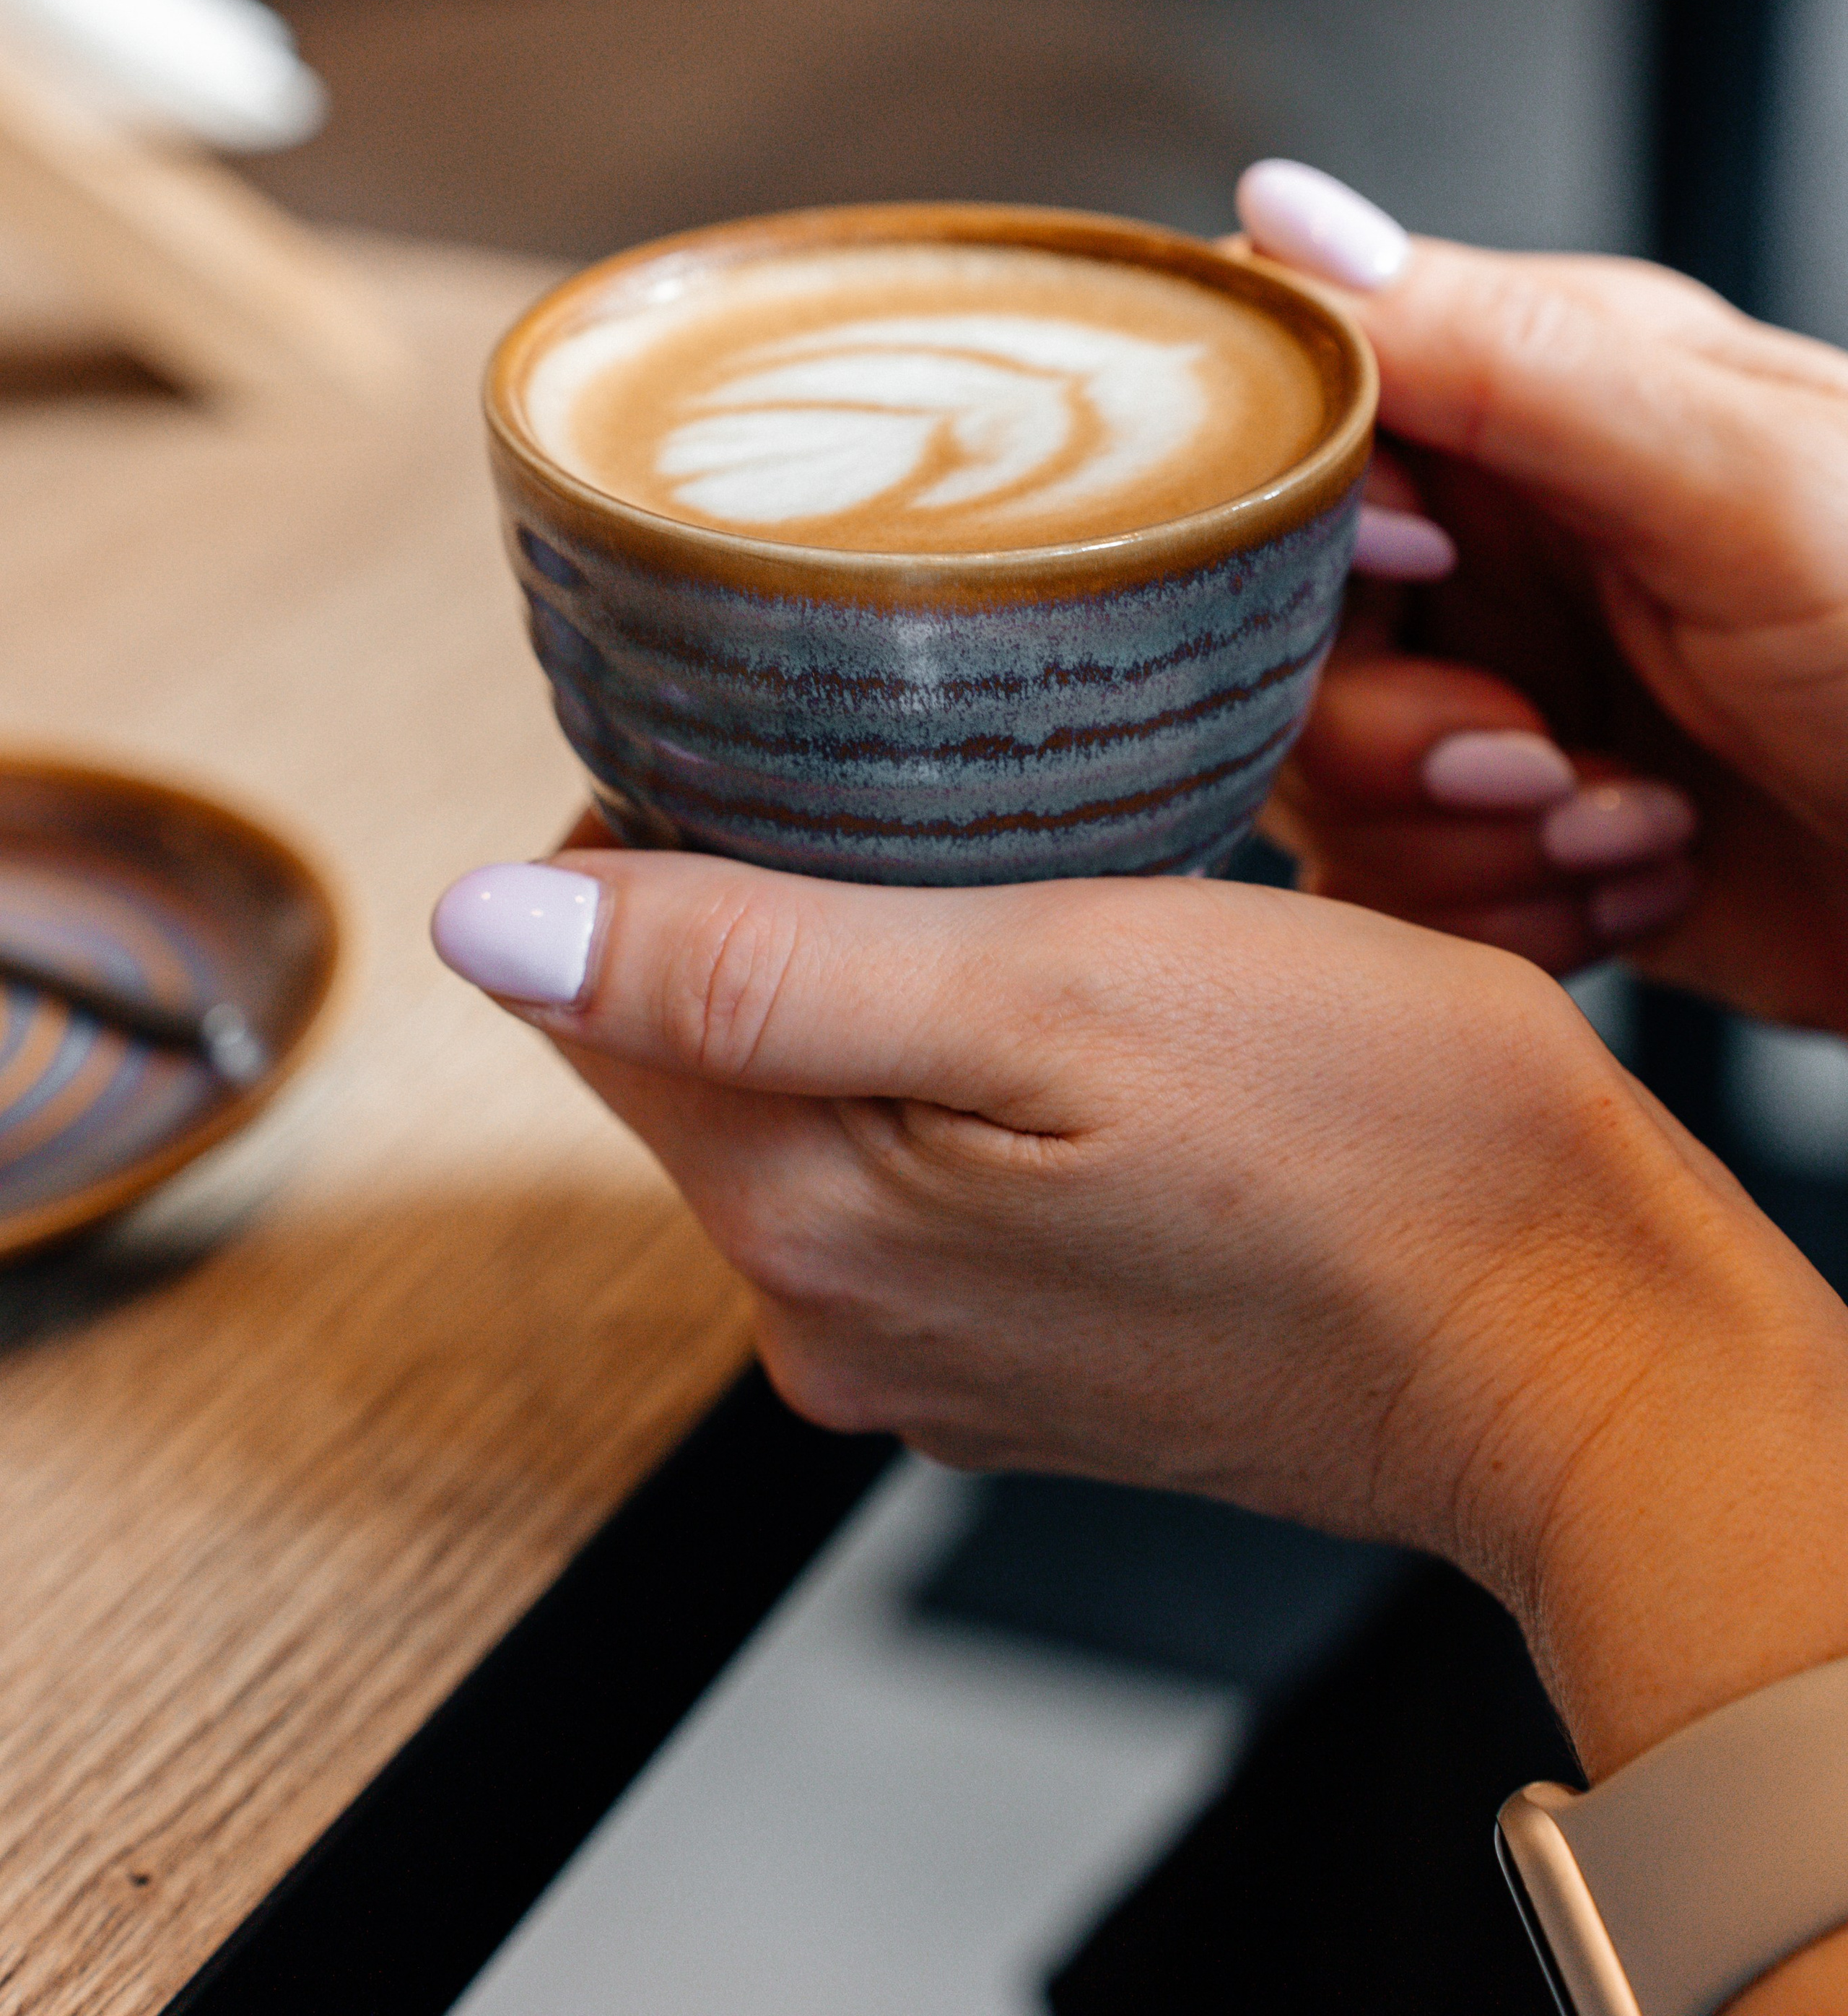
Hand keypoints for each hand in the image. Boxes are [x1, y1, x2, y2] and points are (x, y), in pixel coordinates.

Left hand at [431, 844, 1847, 1796]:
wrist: (1580, 1339)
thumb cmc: (1371, 1146)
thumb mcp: (1052, 990)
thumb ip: (748, 965)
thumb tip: (481, 924)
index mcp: (800, 1219)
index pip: (596, 978)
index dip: (669, 818)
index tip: (806, 729)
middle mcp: (834, 1317)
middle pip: (703, 1036)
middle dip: (792, 891)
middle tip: (966, 788)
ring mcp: (934, 1351)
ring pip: (822, 1091)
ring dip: (893, 973)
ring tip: (1044, 888)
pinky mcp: (1026, 1356)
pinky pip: (927, 1167)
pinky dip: (973, 1071)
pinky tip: (1093, 1019)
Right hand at [1239, 162, 1847, 1031]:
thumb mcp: (1738, 477)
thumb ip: (1503, 354)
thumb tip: (1279, 204)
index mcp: (1531, 395)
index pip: (1289, 406)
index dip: (1300, 505)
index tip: (1420, 570)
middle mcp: (1490, 536)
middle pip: (1266, 619)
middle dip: (1388, 727)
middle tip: (1537, 759)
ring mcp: (1491, 686)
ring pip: (1313, 773)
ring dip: (1467, 839)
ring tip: (1631, 829)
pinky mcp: (1506, 836)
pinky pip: (1383, 887)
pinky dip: (1499, 916)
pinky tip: (1634, 888)